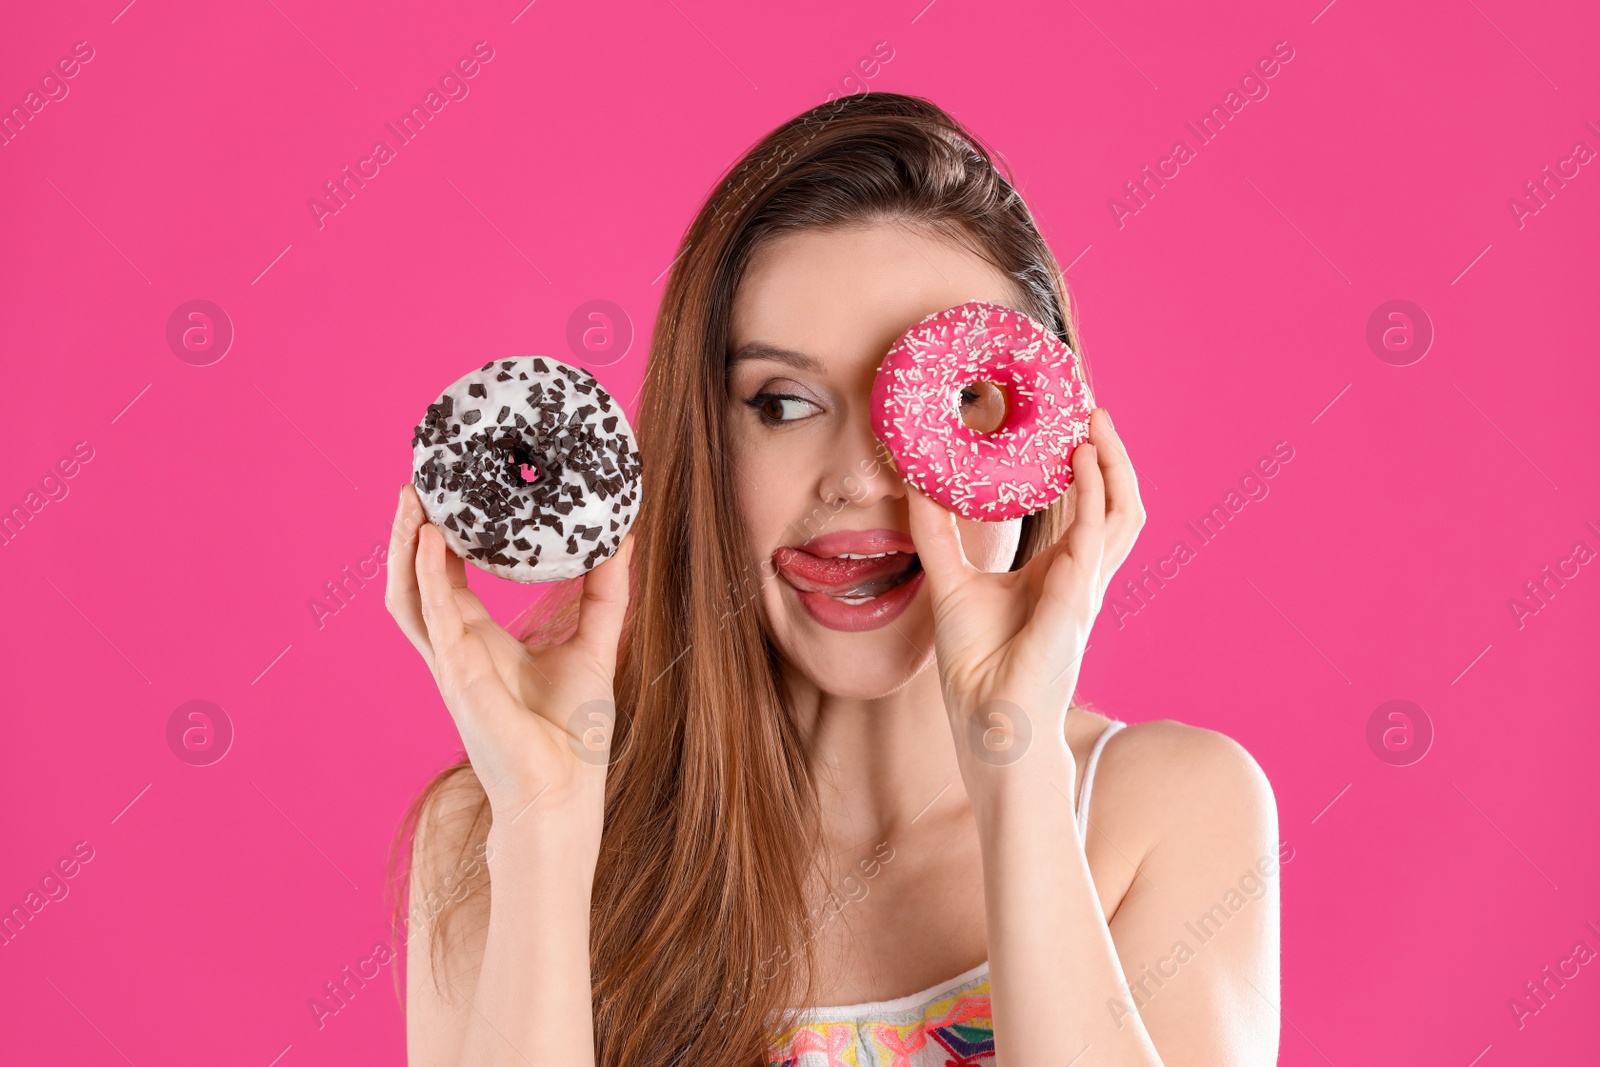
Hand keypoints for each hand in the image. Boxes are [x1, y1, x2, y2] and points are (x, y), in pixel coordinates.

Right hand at [385, 484, 632, 838]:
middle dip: (408, 534)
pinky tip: (436, 540)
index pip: (443, 581)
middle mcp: (455, 651)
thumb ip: (604, 593)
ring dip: (405, 547)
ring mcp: (451, 665)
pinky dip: (430, 577)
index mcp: (478, 643)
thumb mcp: (593, 645)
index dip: (437, 539)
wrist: (563, 793)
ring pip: (406, 596)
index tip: (446, 493)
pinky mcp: (461, 679)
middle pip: (412, 582)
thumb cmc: (571, 734)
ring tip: (414, 499)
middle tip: (417, 484)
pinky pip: (436, 619)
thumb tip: (622, 540)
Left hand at [905, 409, 1143, 779]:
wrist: (988, 725)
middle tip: (1091, 411)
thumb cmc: (980, 667)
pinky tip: (1079, 464)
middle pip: (1119, 505)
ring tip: (1094, 426)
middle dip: (1114, 457)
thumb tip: (916, 487)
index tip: (1070, 424)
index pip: (1087, 510)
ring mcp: (1085, 590)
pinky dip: (1092, 499)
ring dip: (1113, 467)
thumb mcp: (950, 584)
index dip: (1087, 468)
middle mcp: (1080, 577)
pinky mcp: (1075, 605)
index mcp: (1058, 573)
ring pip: (1122, 516)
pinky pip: (1095, 542)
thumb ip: (938, 536)